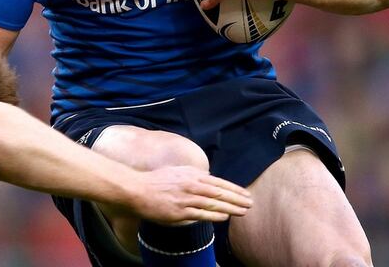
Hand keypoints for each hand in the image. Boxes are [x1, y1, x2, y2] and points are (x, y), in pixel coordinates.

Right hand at [125, 165, 252, 224]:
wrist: (137, 190)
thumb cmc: (156, 180)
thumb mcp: (177, 171)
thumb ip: (193, 174)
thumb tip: (209, 177)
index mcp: (191, 175)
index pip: (218, 182)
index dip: (234, 189)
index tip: (245, 194)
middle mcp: (190, 186)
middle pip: (219, 193)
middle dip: (237, 198)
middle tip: (250, 203)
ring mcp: (185, 199)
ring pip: (213, 203)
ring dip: (230, 208)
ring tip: (243, 212)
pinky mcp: (179, 212)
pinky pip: (201, 214)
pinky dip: (215, 215)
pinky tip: (225, 217)